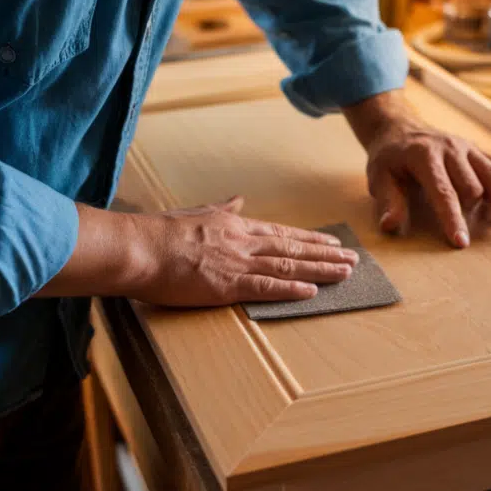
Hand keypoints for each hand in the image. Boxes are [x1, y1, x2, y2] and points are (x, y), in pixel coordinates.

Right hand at [128, 196, 357, 305]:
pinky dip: (291, 289)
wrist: (138, 247)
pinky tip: (313, 291)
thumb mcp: (194, 212)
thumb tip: (237, 198)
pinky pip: (266, 287)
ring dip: (320, 270)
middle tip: (353, 260)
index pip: (281, 233)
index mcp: (234, 227)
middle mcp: (242, 242)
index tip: (332, 243)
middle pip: (293, 248)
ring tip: (345, 274)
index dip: (310, 239)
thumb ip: (220, 208)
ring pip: (288, 266)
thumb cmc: (158, 233)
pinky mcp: (226, 285)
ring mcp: (237, 262)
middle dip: (326, 254)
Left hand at [343, 91, 490, 247]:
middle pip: (472, 183)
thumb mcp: (379, 176)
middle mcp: (450, 148)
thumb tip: (390, 225)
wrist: (398, 128)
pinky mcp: (475, 149)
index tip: (461, 242)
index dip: (453, 218)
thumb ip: (388, 200)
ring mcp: (466, 147)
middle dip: (475, 211)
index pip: (443, 191)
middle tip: (473, 238)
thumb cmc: (389, 157)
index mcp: (424, 155)